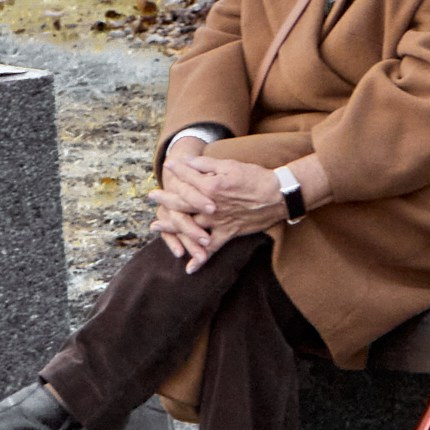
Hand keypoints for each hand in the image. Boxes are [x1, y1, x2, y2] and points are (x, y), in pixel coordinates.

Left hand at [152, 140, 285, 271]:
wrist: (278, 195)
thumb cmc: (254, 177)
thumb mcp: (229, 165)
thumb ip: (206, 164)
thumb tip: (187, 161)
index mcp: (210, 186)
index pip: (188, 180)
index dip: (177, 172)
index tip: (167, 167)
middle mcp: (210, 206)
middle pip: (182, 204)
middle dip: (165, 200)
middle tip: (152, 196)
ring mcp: (218, 222)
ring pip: (190, 227)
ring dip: (172, 228)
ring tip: (156, 226)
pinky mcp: (228, 233)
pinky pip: (212, 249)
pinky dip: (201, 260)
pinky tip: (189, 268)